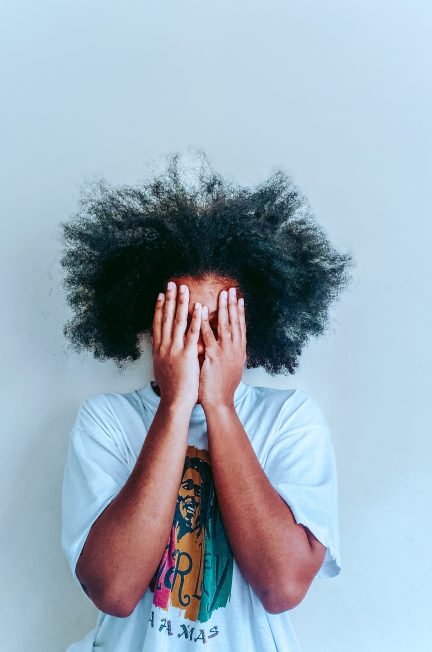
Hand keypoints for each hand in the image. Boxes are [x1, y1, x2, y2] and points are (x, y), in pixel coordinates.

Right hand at [152, 281, 201, 412]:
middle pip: (165, 318)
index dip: (159, 308)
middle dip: (169, 299)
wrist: (174, 402)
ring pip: (177, 321)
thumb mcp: (162, 369)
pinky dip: (196, 319)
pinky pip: (192, 333)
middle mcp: (164, 346)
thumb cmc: (171, 390)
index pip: (157, 324)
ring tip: (183, 288)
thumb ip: (164, 357)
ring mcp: (175, 349)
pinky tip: (199, 307)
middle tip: (171, 283)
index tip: (161, 295)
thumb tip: (163, 350)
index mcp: (158, 350)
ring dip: (180, 303)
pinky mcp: (187, 354)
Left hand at [198, 287, 246, 408]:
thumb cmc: (223, 387)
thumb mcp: (233, 368)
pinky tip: (202, 311)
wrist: (220, 402)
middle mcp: (236, 349)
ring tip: (222, 294)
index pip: (241, 327)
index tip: (239, 298)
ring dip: (224, 308)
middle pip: (236, 322)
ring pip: (226, 326)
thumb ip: (232, 354)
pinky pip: (209, 336)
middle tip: (231, 290)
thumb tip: (233, 345)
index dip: (240, 312)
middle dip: (233, 305)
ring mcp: (226, 352)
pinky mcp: (214, 356)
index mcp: (240, 351)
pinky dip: (206, 322)